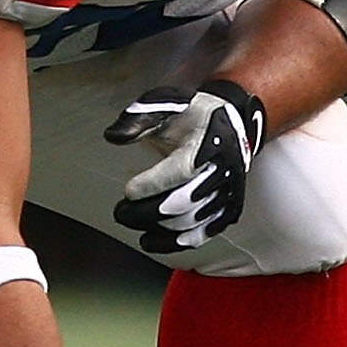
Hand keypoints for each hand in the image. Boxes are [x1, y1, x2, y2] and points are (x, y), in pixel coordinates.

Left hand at [106, 81, 265, 253]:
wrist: (233, 120)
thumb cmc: (194, 114)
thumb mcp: (165, 104)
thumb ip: (138, 120)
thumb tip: (113, 136)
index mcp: (207, 143)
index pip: (179, 171)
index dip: (152, 185)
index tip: (128, 191)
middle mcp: (222, 170)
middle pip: (185, 201)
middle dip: (148, 212)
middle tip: (122, 213)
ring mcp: (227, 191)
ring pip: (196, 220)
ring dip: (162, 230)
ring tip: (134, 228)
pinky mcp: (229, 206)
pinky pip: (208, 230)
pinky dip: (181, 241)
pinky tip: (156, 242)